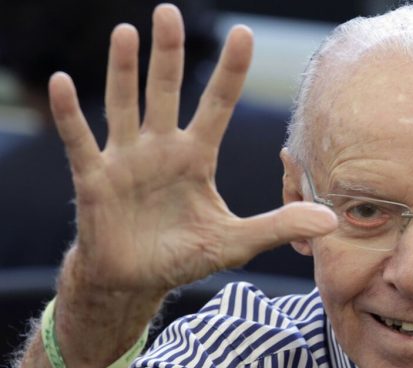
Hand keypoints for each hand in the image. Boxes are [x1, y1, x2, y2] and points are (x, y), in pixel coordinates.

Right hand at [49, 4, 335, 296]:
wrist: (136, 280)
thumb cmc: (184, 255)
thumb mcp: (236, 242)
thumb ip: (279, 226)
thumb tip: (332, 221)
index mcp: (196, 157)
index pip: (217, 105)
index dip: (230, 71)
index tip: (244, 33)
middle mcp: (161, 149)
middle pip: (166, 91)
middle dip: (168, 53)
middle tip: (169, 11)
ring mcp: (126, 160)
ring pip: (124, 105)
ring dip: (123, 71)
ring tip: (125, 32)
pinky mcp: (95, 179)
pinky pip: (80, 141)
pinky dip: (69, 114)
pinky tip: (63, 82)